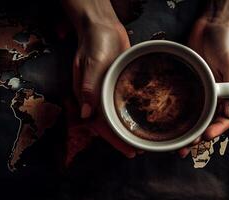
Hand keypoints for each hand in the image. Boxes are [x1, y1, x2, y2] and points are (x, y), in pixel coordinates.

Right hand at [62, 0, 139, 157]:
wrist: (102, 27)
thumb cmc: (94, 43)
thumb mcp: (91, 63)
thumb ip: (88, 87)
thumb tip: (85, 114)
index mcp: (86, 95)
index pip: (99, 123)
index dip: (113, 139)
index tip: (128, 150)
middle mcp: (96, 97)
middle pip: (108, 123)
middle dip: (122, 139)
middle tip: (138, 151)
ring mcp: (106, 91)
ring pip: (115, 116)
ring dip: (126, 128)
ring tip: (142, 140)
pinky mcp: (117, 84)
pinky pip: (122, 102)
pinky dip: (131, 113)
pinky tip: (143, 118)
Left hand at [179, 17, 228, 157]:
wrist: (213, 23)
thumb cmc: (227, 43)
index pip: (226, 118)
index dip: (216, 130)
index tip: (204, 138)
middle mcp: (218, 94)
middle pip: (208, 120)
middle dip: (198, 135)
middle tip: (185, 147)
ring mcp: (204, 88)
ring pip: (196, 114)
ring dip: (188, 128)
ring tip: (177, 141)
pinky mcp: (192, 81)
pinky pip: (186, 100)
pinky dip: (181, 111)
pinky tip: (170, 120)